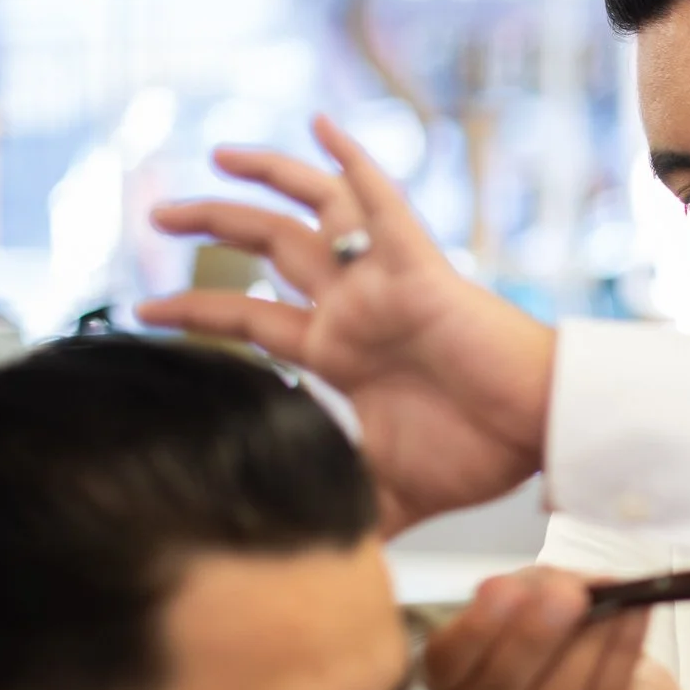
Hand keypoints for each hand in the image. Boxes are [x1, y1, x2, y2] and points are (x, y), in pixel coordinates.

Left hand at [140, 116, 556, 531]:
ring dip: (266, 180)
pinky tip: (322, 124)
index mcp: (340, 353)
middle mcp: (354, 307)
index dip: (196, 312)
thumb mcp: (389, 488)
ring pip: (314, 211)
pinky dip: (351, 163)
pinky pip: (380, 205)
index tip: (145, 311)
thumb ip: (345, 510)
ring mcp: (383, 283)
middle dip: (213, 227)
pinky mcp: (417, 269)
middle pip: (269, 250)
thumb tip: (309, 565)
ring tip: (216, 156)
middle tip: (158, 214)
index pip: (251, 320)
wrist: (544, 428)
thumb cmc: (483, 451)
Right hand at [423, 567, 685, 689]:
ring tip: (613, 606)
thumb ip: (539, 587)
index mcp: (452, 680)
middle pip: (500, 686)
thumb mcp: (537, 600)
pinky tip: (634, 618)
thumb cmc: (559, 639)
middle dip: (535, 637)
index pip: (446, 660)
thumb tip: (557, 586)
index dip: (477, 626)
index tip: (507, 588)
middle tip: (568, 597)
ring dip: (587, 646)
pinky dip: (622, 654)